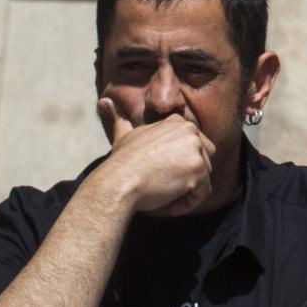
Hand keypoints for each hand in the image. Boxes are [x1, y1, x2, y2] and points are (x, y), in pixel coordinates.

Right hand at [93, 99, 215, 214]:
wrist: (118, 183)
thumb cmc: (120, 164)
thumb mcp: (123, 135)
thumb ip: (120, 119)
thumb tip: (104, 100)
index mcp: (178, 122)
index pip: (193, 148)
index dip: (179, 165)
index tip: (160, 175)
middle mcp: (191, 131)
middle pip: (203, 161)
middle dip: (187, 177)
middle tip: (163, 187)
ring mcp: (196, 148)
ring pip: (203, 178)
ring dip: (185, 191)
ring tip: (163, 195)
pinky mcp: (198, 169)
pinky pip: (203, 193)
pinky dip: (189, 203)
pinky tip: (170, 205)